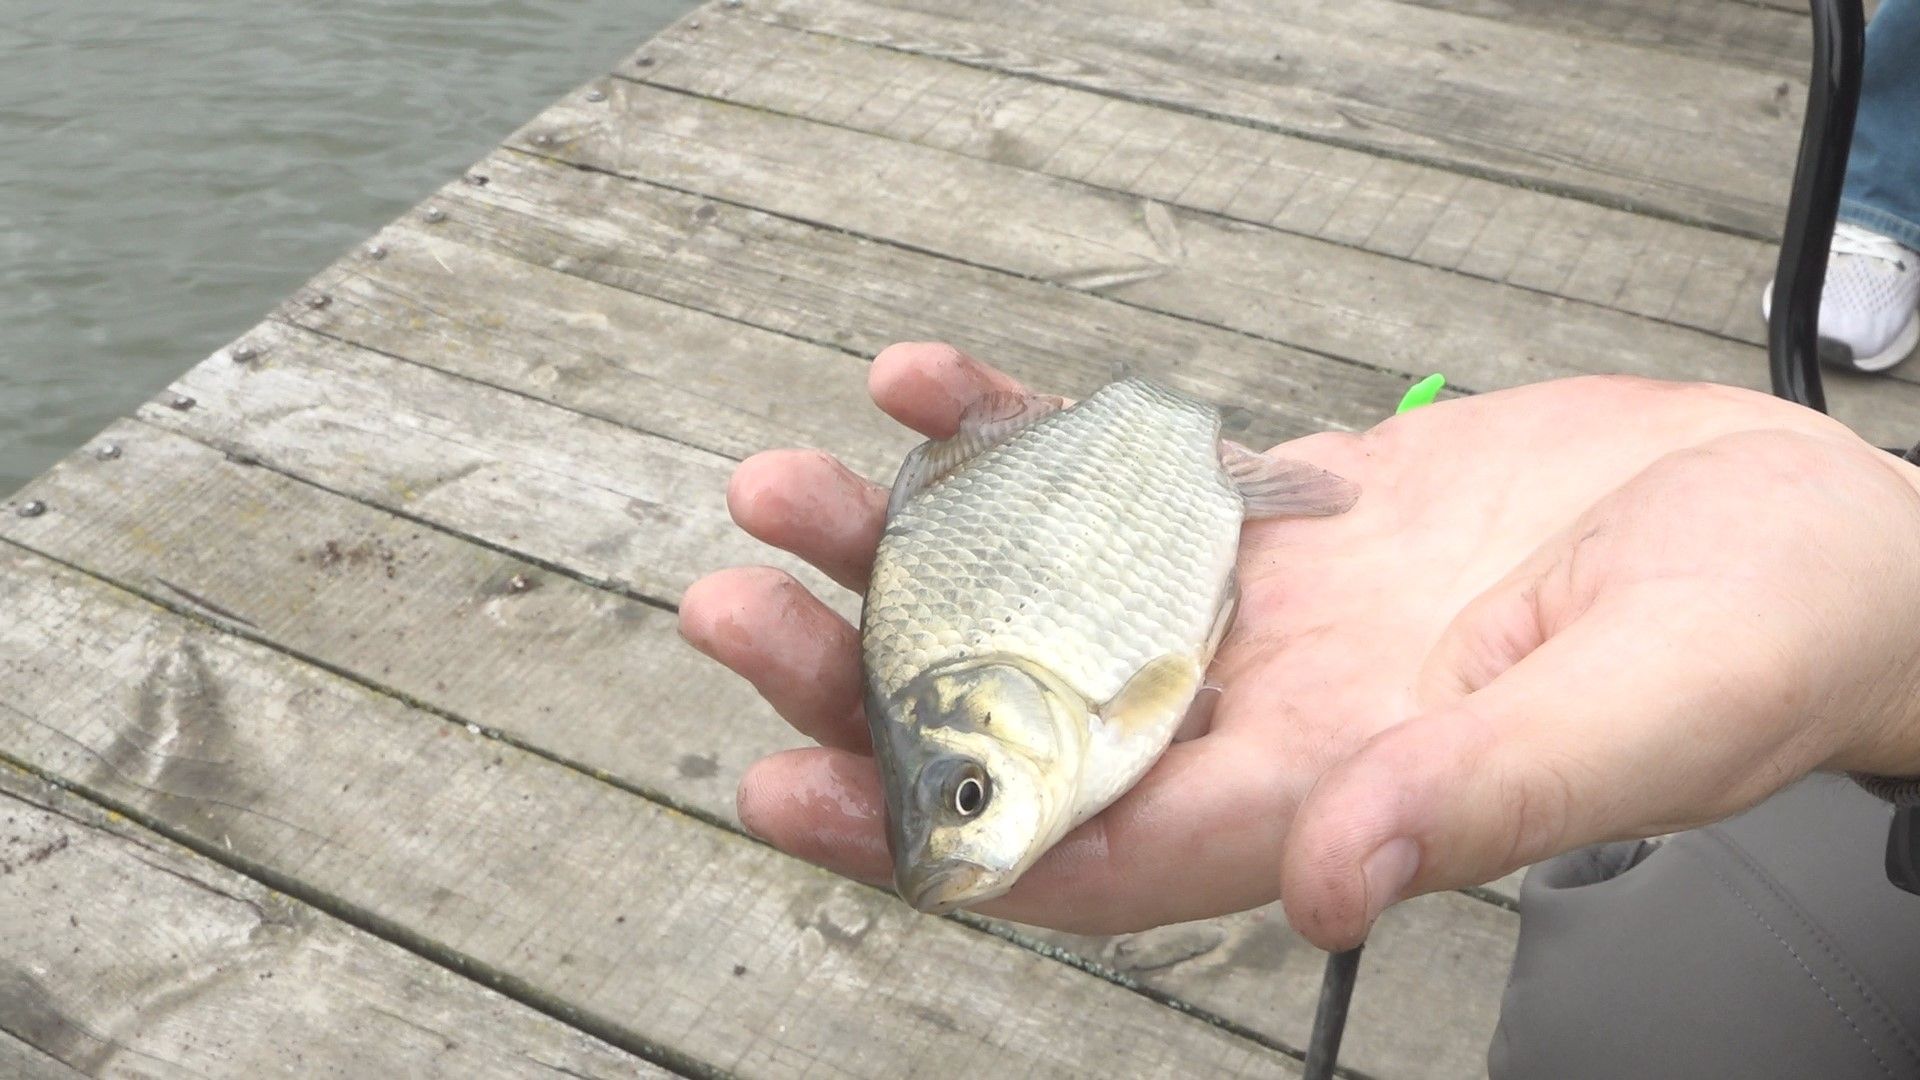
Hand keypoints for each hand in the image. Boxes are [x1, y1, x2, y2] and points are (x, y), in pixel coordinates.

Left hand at [680, 343, 1919, 949]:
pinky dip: (1022, 433)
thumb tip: (1315, 887)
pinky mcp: (1276, 516)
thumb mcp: (1637, 721)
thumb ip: (1476, 798)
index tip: (780, 785)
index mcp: (1320, 800)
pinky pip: (1115, 482)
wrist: (1790, 536)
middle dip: (863, 671)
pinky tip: (931, 385)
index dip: (923, 830)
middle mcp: (1257, 718)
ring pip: (1039, 592)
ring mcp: (1255, 613)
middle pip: (1016, 716)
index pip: (1082, 850)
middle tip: (734, 599)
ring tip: (789, 483)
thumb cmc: (1750, 646)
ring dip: (908, 543)